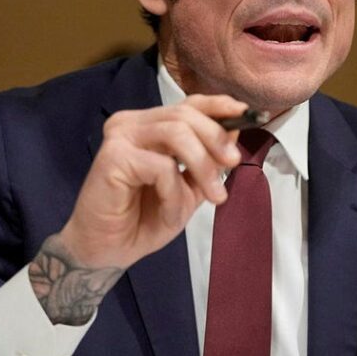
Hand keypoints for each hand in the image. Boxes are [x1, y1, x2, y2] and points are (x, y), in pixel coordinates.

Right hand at [29, 94, 245, 324]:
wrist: (106, 251)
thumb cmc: (143, 219)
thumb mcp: (188, 189)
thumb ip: (208, 161)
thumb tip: (233, 132)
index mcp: (149, 125)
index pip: (188, 104)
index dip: (219, 105)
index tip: (250, 115)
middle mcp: (131, 123)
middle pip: (185, 114)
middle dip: (216, 140)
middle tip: (234, 164)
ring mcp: (120, 137)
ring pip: (176, 133)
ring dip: (202, 166)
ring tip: (213, 196)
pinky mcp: (112, 157)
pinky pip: (161, 166)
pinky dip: (174, 192)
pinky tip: (170, 213)